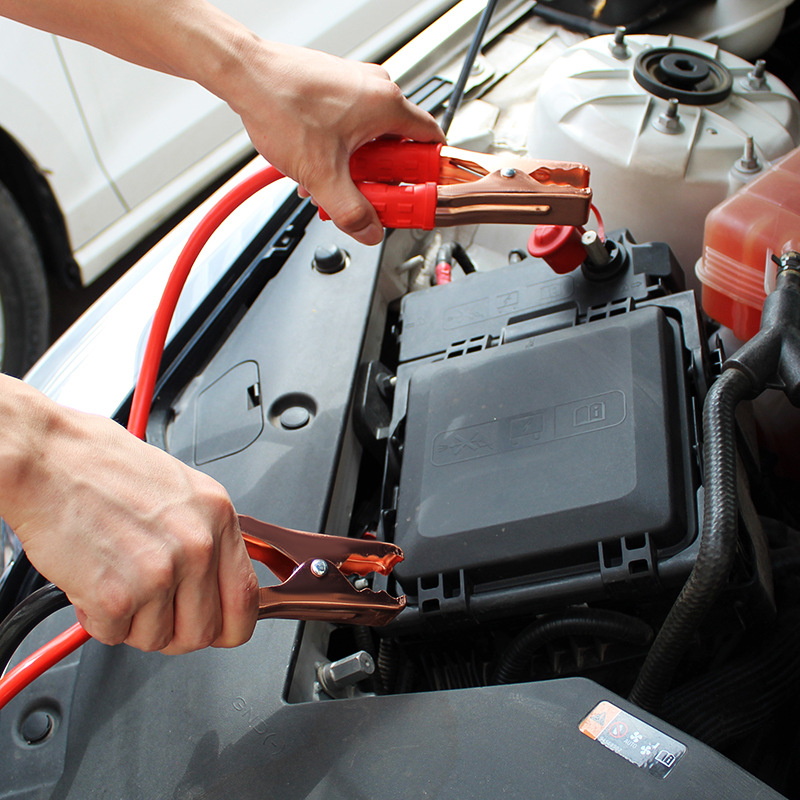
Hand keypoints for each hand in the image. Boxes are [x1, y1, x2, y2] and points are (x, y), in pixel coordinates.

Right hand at [2, 376, 258, 654]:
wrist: (48, 458)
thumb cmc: (104, 467)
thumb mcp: (182, 492)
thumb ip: (206, 538)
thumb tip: (218, 583)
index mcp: (218, 517)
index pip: (246, 600)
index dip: (229, 625)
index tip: (216, 626)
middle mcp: (197, 546)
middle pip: (203, 632)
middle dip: (172, 628)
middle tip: (149, 606)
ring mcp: (160, 572)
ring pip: (157, 639)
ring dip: (132, 621)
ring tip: (115, 578)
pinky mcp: (118, 595)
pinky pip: (115, 635)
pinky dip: (98, 619)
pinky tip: (93, 581)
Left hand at [224, 42, 444, 244]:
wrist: (245, 75)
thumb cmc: (281, 104)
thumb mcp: (321, 174)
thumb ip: (350, 210)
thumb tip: (369, 231)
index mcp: (386, 105)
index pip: (430, 141)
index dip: (428, 173)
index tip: (417, 194)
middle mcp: (376, 89)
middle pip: (398, 145)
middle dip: (381, 176)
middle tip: (366, 194)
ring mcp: (356, 85)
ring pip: (371, 137)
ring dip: (357, 165)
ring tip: (333, 180)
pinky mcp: (337, 88)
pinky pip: (352, 125)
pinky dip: (341, 149)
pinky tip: (320, 164)